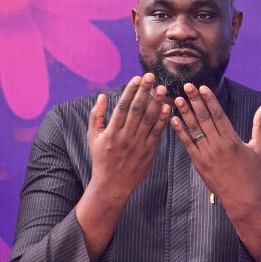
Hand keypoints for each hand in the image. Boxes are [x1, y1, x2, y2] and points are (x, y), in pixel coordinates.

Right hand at [88, 74, 169, 202]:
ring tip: (162, 88)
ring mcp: (138, 144)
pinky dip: (162, 120)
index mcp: (111, 131)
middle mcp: (125, 136)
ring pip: (149, 119)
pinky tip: (167, 107)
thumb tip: (101, 96)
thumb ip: (96, 115)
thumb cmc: (101, 159)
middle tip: (151, 76)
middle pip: (137, 109)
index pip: (123, 106)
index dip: (131, 91)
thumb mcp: (93, 137)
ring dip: (156, 102)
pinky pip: (157, 133)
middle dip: (144, 91)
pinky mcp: (148, 152)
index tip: (137, 78)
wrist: (112, 185)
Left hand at [172, 83, 260, 216]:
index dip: (209, 100)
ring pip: (194, 129)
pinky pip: (187, 144)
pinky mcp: (198, 163)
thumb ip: (259, 126)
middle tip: (187, 86)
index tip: (202, 88)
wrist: (241, 197)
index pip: (218, 114)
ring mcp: (206, 154)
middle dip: (195, 101)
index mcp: (232, 139)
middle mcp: (218, 145)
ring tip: (178, 99)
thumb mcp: (259, 148)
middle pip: (204, 118)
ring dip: (185, 113)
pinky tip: (174, 120)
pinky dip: (180, 131)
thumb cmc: (252, 172)